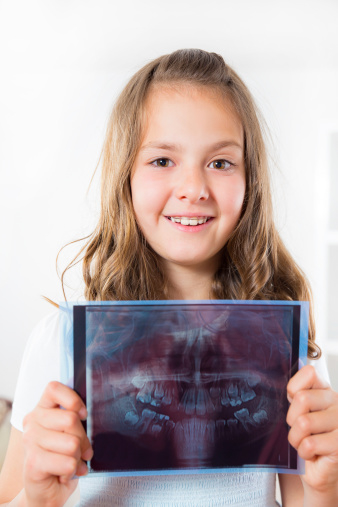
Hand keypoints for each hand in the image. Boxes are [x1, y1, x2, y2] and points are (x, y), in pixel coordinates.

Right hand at [22, 381, 92, 506]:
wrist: (48, 488)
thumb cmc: (62, 456)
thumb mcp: (70, 433)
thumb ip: (76, 419)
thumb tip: (89, 414)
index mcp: (42, 408)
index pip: (54, 388)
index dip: (72, 399)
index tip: (83, 414)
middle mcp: (32, 421)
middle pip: (70, 419)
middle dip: (83, 439)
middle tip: (82, 450)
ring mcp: (30, 441)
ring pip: (72, 443)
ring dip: (78, 457)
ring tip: (71, 462)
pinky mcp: (33, 461)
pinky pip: (68, 462)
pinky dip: (72, 471)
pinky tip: (64, 473)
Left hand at [287, 365, 337, 500]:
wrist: (318, 471)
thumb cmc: (307, 439)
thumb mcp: (298, 412)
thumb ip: (295, 394)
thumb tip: (281, 374)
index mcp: (326, 391)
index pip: (309, 373)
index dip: (293, 388)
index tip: (292, 400)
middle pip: (302, 398)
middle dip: (292, 418)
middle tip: (299, 429)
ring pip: (304, 423)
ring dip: (296, 438)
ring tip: (305, 443)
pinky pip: (309, 443)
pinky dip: (304, 452)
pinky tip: (313, 454)